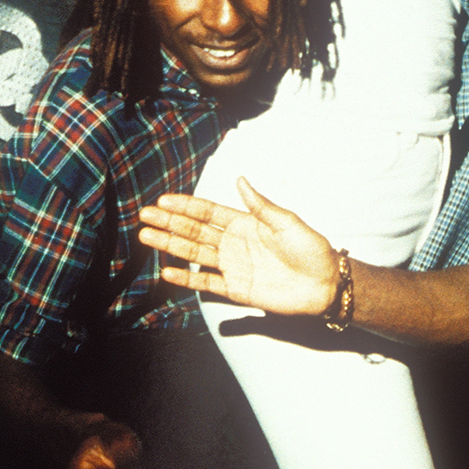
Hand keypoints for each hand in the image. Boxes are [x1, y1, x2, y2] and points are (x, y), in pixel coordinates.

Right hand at [138, 177, 336, 313]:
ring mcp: (232, 266)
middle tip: (144, 216)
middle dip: (169, 223)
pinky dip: (186, 278)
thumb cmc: (311, 249)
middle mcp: (234, 243)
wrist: (325, 283)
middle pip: (194, 231)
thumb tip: (240, 179)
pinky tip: (166, 272)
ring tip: (146, 237)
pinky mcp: (235, 289)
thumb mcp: (287, 221)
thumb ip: (260, 205)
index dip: (185, 206)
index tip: (163, 200)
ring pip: (194, 254)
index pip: (208, 212)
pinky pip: (205, 282)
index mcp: (245, 223)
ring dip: (170, 246)